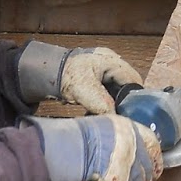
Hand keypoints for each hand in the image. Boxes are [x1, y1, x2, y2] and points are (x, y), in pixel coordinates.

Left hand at [17, 41, 142, 113]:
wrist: (44, 72)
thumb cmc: (65, 75)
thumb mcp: (85, 91)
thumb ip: (103, 105)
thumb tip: (116, 119)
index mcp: (111, 61)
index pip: (134, 80)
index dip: (135, 97)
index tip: (132, 113)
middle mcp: (111, 62)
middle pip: (126, 85)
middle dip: (124, 101)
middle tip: (121, 115)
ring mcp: (103, 68)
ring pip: (117, 89)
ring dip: (114, 102)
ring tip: (109, 114)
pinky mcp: (96, 76)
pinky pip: (107, 89)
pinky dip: (105, 100)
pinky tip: (99, 110)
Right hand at [27, 114, 163, 180]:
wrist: (61, 147)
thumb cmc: (71, 138)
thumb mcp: (96, 127)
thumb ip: (109, 136)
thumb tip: (112, 147)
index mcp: (126, 126)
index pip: (152, 144)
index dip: (153, 160)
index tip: (152, 170)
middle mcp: (130, 142)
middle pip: (146, 168)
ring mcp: (126, 161)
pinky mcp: (119, 180)